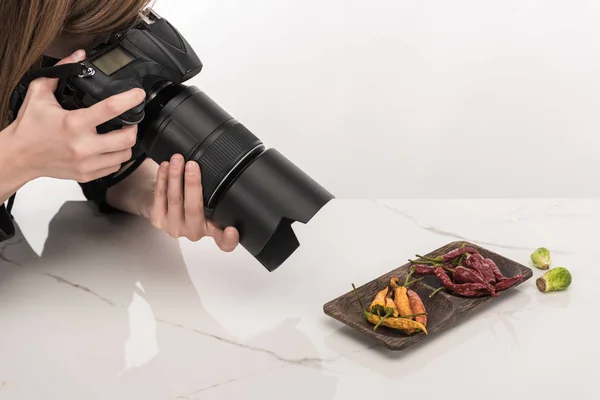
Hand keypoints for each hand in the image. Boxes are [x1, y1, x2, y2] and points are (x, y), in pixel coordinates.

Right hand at [8, 49, 145, 182]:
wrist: (19, 156)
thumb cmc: (29, 126)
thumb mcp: (40, 93)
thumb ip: (61, 71)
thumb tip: (80, 55)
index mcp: (73, 124)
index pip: (110, 109)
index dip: (129, 99)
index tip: (138, 94)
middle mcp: (83, 146)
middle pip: (127, 138)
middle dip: (133, 127)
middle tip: (129, 120)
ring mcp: (86, 163)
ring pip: (125, 154)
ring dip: (126, 143)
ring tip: (119, 134)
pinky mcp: (87, 175)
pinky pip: (115, 167)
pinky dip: (116, 157)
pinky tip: (109, 148)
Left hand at [148, 154, 238, 251]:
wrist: (166, 208)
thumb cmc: (192, 202)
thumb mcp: (209, 203)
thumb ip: (216, 197)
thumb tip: (224, 170)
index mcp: (212, 229)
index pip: (224, 241)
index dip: (229, 238)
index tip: (232, 230)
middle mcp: (194, 232)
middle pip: (194, 209)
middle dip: (192, 184)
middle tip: (193, 165)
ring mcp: (174, 227)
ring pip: (175, 199)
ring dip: (175, 176)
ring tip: (177, 160)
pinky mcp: (158, 220)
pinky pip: (160, 196)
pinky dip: (162, 178)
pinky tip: (165, 167)